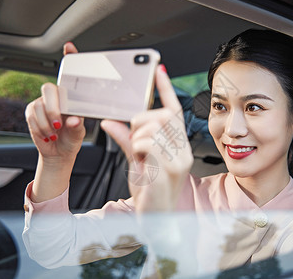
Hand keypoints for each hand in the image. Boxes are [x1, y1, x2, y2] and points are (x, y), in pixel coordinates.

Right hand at [25, 42, 85, 162]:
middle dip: (53, 108)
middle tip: (59, 124)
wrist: (59, 152)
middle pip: (49, 89)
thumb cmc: (73, 139)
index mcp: (72, 97)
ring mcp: (43, 102)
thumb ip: (76, 126)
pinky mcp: (32, 111)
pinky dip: (40, 128)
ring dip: (47, 123)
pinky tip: (48, 135)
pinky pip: (32, 116)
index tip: (70, 47)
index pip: (70, 75)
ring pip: (39, 106)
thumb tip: (72, 120)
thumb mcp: (79, 133)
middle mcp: (57, 96)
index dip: (70, 58)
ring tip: (56, 134)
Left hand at [101, 65, 192, 211]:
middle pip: (163, 114)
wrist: (155, 220)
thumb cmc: (150, 192)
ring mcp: (178, 158)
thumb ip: (125, 139)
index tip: (159, 71)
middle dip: (142, 120)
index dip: (165, 90)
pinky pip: (147, 142)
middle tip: (135, 138)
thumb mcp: (136, 161)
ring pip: (153, 126)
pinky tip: (140, 160)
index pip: (174, 111)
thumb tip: (111, 121)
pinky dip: (136, 147)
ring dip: (137, 136)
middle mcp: (182, 150)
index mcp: (177, 145)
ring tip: (138, 154)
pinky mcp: (169, 168)